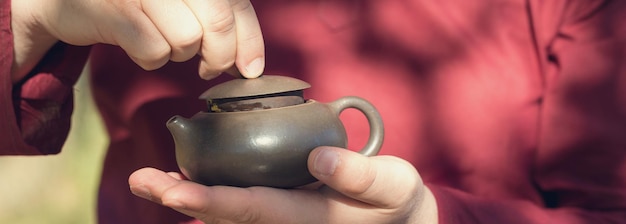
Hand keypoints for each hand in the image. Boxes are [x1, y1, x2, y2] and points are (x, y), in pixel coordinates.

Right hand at [11, 0, 263, 81]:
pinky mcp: (117, 9)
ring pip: (187, 40)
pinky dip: (150, 59)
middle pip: (218, 21)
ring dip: (177, 54)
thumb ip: (217, 21)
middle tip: (209, 69)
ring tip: (160, 42)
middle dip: (219, 56)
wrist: (65, 0)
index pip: (236, 3)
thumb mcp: (180, 4)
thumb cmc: (134, 5)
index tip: (251, 69)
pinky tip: (138, 45)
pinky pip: (154, 51)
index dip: (250, 40)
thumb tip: (250, 63)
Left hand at [128, 146, 438, 222]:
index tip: (174, 192)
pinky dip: (210, 195)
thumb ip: (359, 175)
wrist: (398, 221)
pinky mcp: (281, 210)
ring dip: (188, 197)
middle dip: (181, 200)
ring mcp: (281, 219)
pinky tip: (188, 180)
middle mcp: (285, 222)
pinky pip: (240, 206)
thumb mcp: (392, 185)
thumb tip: (318, 156)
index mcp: (306, 217)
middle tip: (141, 181)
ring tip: (151, 181)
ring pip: (227, 214)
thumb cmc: (395, 203)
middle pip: (225, 215)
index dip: (210, 202)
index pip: (251, 210)